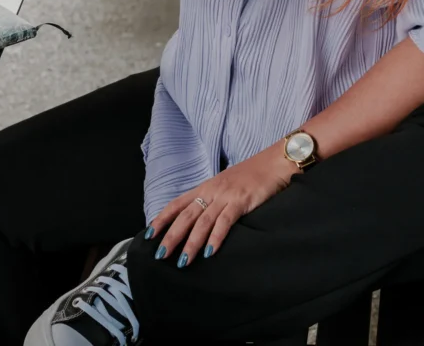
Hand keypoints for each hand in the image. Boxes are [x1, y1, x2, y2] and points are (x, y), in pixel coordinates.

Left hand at [146, 142, 294, 265]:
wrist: (274, 162)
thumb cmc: (252, 175)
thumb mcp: (226, 185)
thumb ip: (212, 199)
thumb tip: (199, 219)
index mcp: (206, 187)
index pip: (177, 203)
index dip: (162, 219)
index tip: (149, 234)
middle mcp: (212, 191)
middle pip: (186, 215)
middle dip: (171, 236)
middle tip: (160, 256)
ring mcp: (226, 195)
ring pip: (202, 222)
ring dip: (191, 243)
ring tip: (182, 262)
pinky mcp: (241, 201)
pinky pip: (225, 221)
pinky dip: (215, 237)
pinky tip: (209, 252)